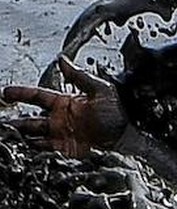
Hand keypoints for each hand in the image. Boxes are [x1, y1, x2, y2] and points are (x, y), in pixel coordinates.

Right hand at [2, 58, 126, 158]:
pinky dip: (34, 149)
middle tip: (2, 121)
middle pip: (31, 118)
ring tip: (8, 136)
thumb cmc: (119, 109)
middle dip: (14, 120)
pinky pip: (47, 149)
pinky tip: (24, 147)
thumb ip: (78, 77)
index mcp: (66, 101)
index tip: (5, 93)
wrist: (132, 131)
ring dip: (21, 135)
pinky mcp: (68, 148)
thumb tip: (62, 59)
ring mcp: (63, 134)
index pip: (38, 97)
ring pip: (35, 134)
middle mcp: (61, 118)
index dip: (21, 94)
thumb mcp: (99, 89)